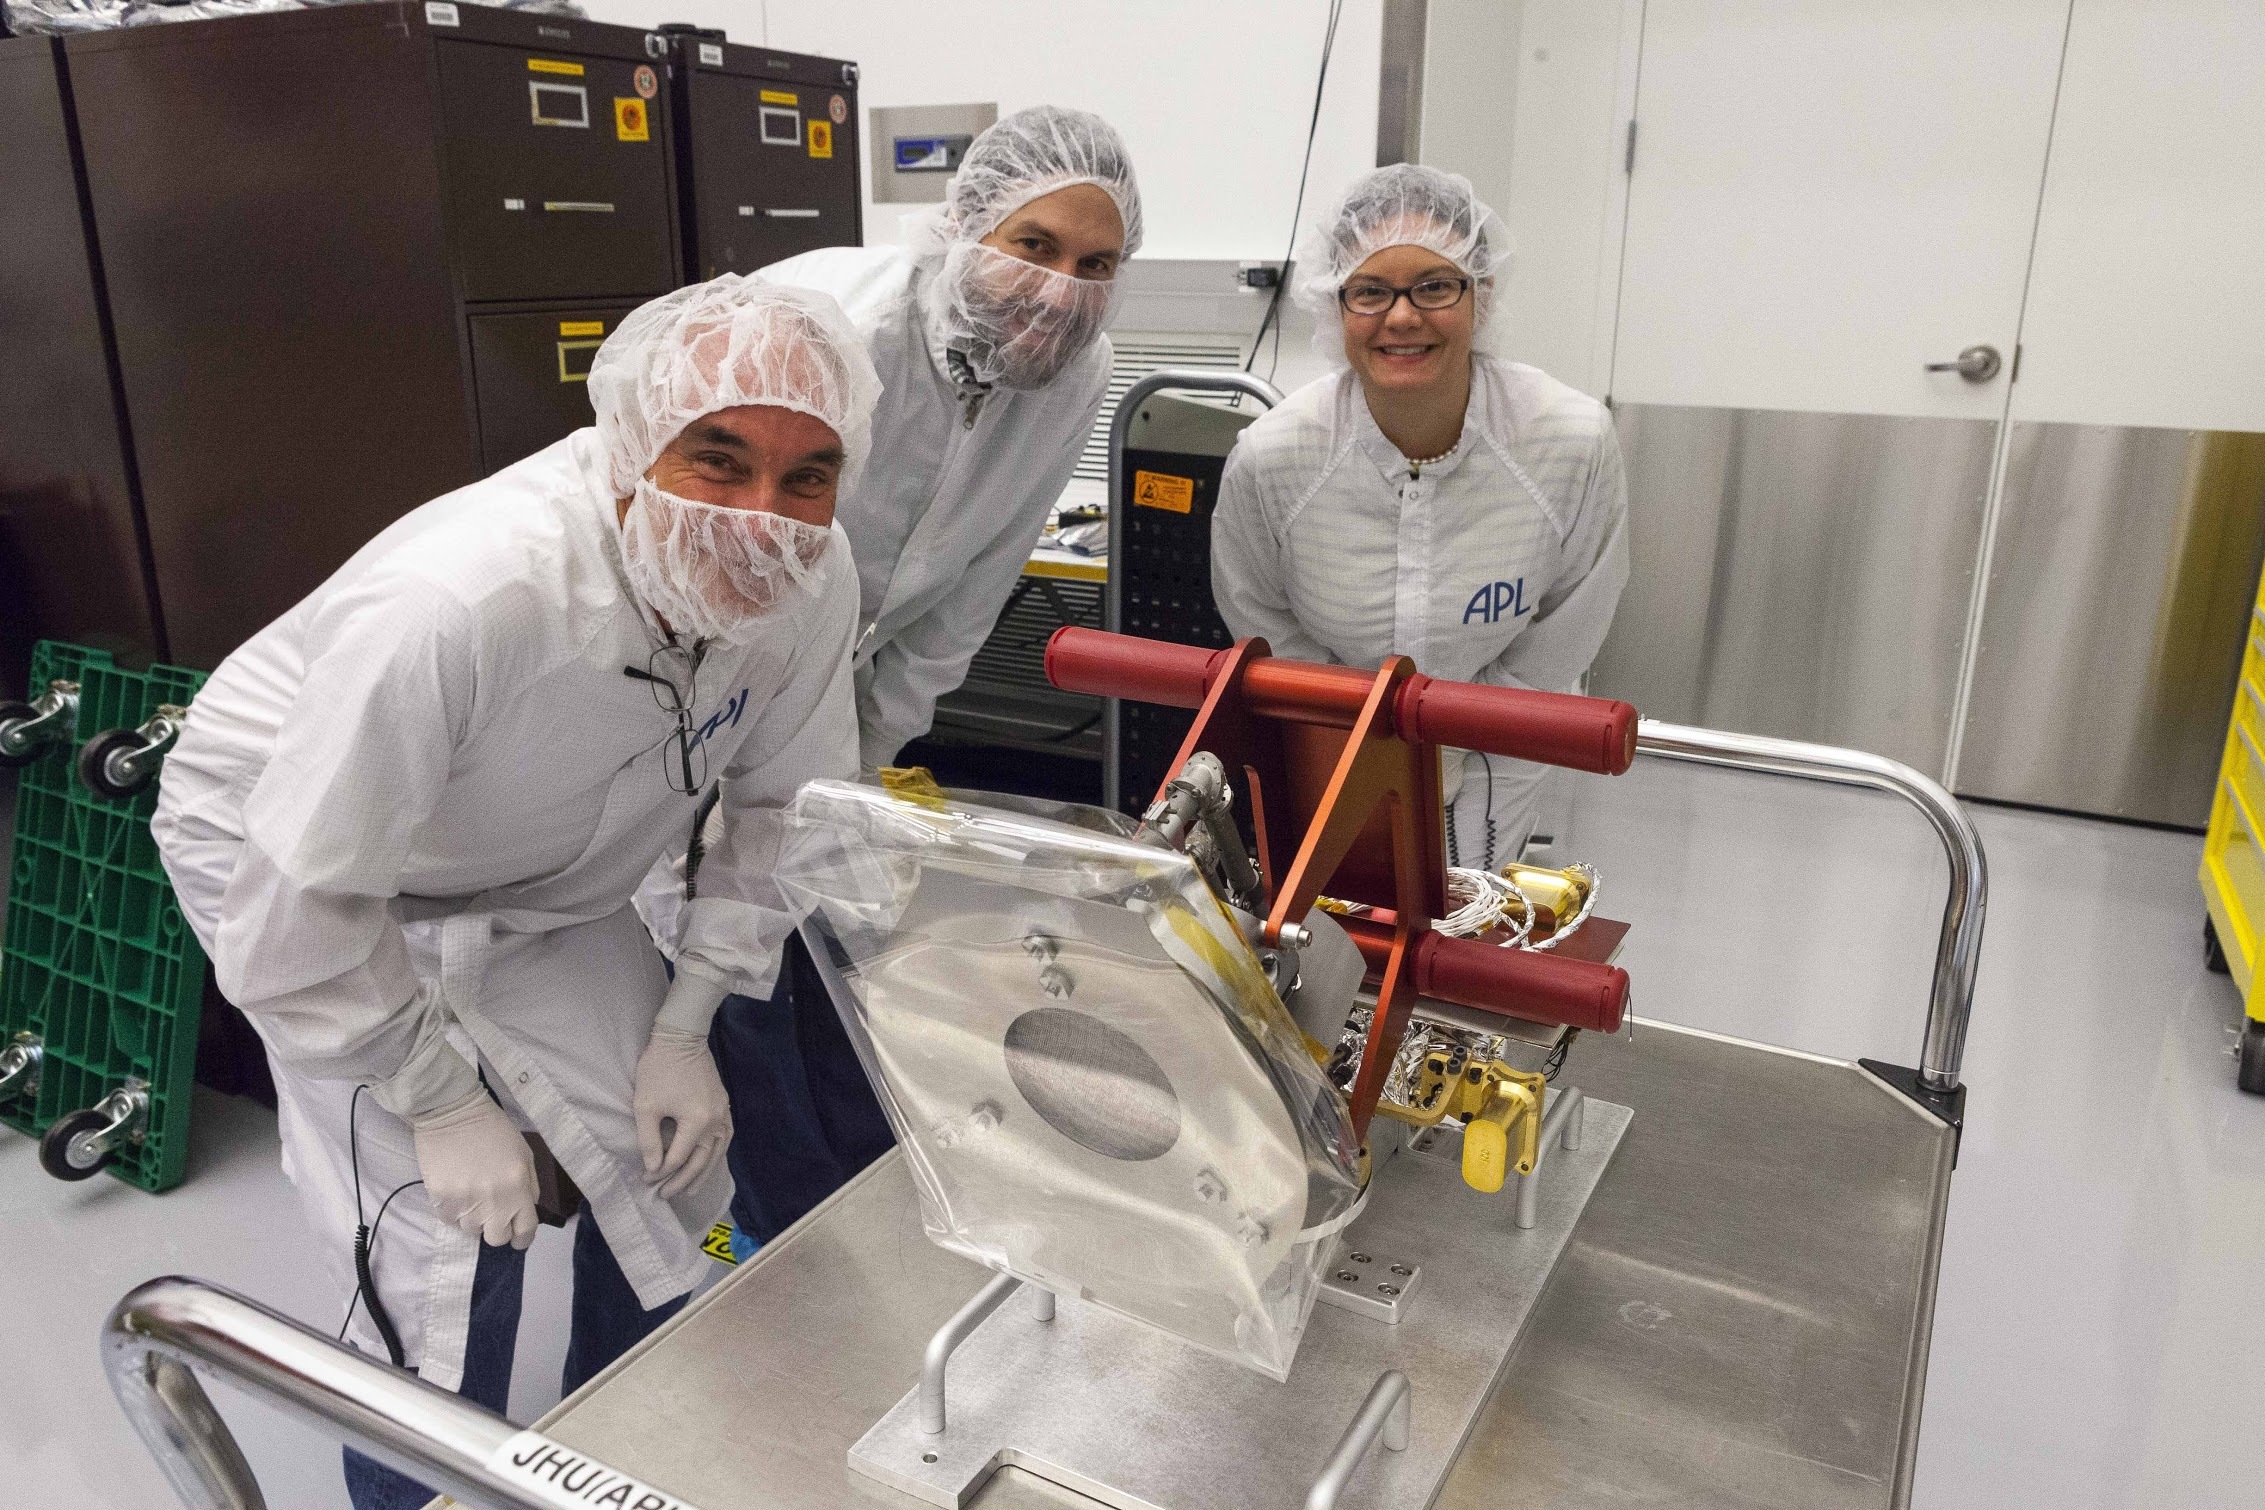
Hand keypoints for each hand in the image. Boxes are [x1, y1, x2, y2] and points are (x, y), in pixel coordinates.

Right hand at [410, 1090, 538, 1247]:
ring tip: (472, 1194)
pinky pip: (450, 1220)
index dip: (522, 1238)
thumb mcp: (524, 1154)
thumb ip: (529, 1186)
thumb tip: (526, 1211)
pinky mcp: (440, 1201)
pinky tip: (456, 1190)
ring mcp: (465, 1203)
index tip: (518, 1237)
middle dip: (498, 1229)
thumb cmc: (493, 1130)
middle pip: (497, 1239)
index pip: (524, 1230)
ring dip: (474, 1217)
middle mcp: (493, 1201)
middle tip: (493, 1213)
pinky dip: (454, 1211)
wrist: (452, 1112)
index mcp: (518, 1188)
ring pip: (471, 1230)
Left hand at [633, 1026, 732, 1199]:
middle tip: (666, 1196)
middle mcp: (716, 1121)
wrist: (681, 1039)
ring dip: (703, 1173)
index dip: (661, 1173)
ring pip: (717, 1152)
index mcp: (696, 1122)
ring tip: (690, 1190)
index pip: (678, 1158)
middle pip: (700, 1160)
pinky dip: (717, 1154)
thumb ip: (649, 1141)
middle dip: (681, 1180)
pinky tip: (710, 1161)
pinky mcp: (724, 1105)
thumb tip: (653, 1169)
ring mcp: (723, 1113)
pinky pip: (725, 1137)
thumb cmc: (659, 1070)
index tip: (646, 1181)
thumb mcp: (645, 1106)